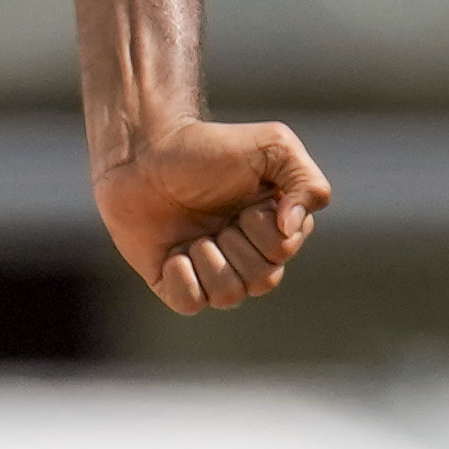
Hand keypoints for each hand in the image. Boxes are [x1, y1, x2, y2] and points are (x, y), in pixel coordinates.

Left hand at [97, 114, 328, 313]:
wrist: (141, 152)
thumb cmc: (206, 146)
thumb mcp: (272, 145)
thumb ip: (307, 181)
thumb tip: (290, 229)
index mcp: (274, 227)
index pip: (283, 249)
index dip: (261, 226)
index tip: (245, 198)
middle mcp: (246, 254)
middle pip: (262, 280)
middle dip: (235, 242)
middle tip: (215, 213)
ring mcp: (209, 270)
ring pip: (228, 295)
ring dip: (208, 258)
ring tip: (193, 233)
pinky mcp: (173, 283)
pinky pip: (190, 303)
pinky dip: (181, 276)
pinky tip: (171, 251)